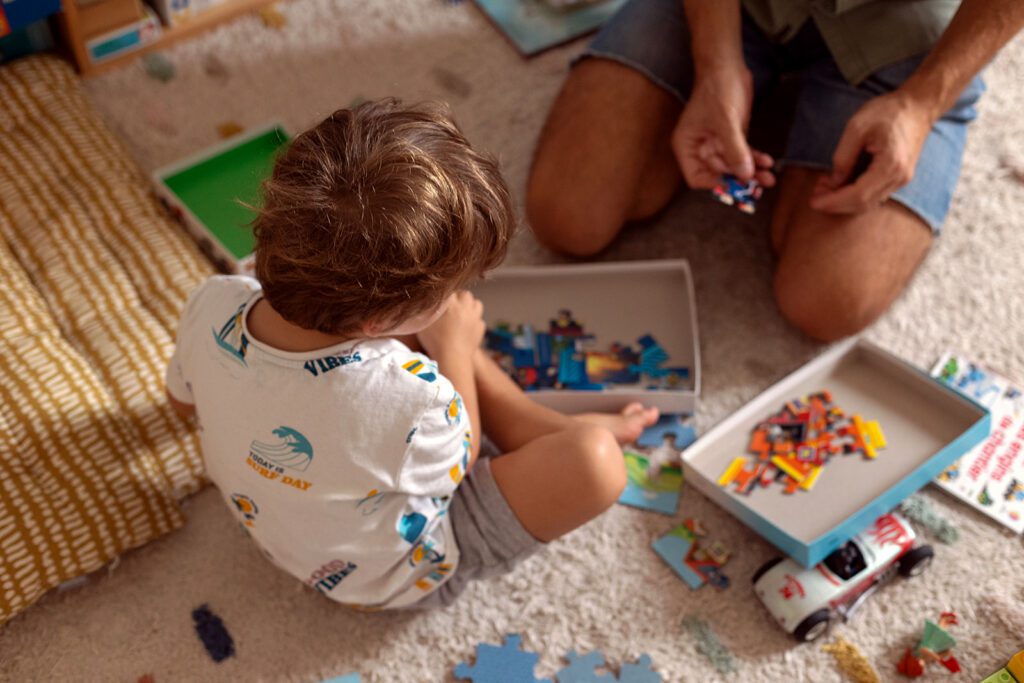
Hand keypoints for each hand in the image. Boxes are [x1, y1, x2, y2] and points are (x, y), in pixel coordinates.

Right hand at [417, 291, 484, 357]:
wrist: (452, 359)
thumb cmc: (434, 341)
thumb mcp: (423, 323)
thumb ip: (425, 310)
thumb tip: (425, 301)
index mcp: (450, 302)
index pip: (448, 289)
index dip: (444, 293)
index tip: (441, 299)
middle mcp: (465, 306)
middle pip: (464, 294)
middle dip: (458, 298)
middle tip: (450, 307)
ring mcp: (475, 317)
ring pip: (476, 303)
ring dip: (469, 306)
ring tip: (461, 314)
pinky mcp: (481, 328)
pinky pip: (479, 319)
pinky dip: (474, 321)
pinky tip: (466, 327)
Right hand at [672, 67, 775, 188]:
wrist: (726, 67)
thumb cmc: (717, 90)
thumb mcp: (726, 122)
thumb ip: (734, 150)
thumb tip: (745, 176)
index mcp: (687, 147)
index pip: (696, 178)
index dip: (715, 184)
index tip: (734, 187)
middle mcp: (700, 149)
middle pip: (718, 175)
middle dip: (739, 180)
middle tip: (758, 186)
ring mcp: (717, 144)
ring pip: (734, 167)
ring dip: (751, 173)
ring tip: (769, 178)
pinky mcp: (732, 138)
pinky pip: (743, 155)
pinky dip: (755, 160)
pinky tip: (768, 162)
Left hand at [810, 91, 932, 213]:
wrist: (917, 107)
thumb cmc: (887, 112)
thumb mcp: (856, 127)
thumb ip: (843, 156)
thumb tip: (833, 182)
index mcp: (890, 165)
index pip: (858, 195)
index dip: (833, 201)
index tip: (813, 201)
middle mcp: (899, 177)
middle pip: (863, 204)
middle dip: (835, 204)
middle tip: (814, 196)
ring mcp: (901, 180)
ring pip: (868, 203)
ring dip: (844, 201)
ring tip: (823, 189)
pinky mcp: (898, 178)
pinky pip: (874, 195)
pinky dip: (855, 195)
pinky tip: (839, 186)